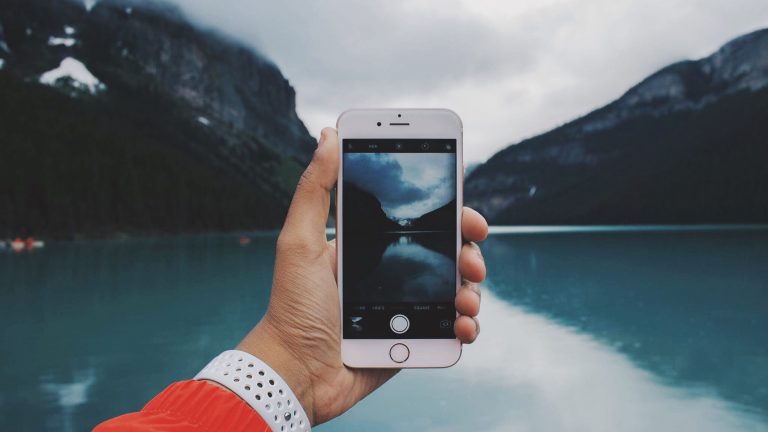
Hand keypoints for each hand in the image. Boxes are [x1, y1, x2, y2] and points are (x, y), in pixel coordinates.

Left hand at [237, 128, 487, 424]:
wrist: (295, 373)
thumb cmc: (291, 308)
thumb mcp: (299, 242)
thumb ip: (315, 190)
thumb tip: (328, 134)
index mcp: (369, 248)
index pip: (416, 221)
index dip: (447, 213)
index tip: (466, 208)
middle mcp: (391, 274)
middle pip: (445, 253)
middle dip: (468, 250)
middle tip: (472, 254)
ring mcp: (403, 309)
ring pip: (455, 290)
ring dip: (472, 289)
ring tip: (466, 298)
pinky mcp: (411, 341)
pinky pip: (449, 330)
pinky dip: (465, 327)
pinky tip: (462, 326)